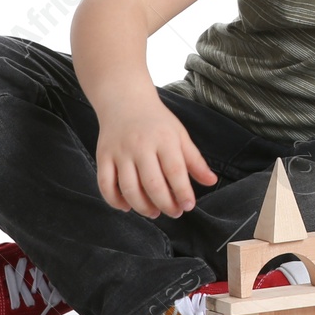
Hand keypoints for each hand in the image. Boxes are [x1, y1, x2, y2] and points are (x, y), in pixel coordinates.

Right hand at [95, 97, 217, 218]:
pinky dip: (114, 201)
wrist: (125, 101)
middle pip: (152, 184)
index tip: (189, 206)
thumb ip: (194, 160)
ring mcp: (120, 152)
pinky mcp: (103, 156)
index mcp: (164, 139)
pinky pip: (105, 185)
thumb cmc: (157, 122)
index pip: (175, 171)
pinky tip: (127, 207)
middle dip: (165, 204)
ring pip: (129, 188)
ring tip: (154, 212)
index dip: (183, 192)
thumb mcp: (180, 135)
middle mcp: (141, 146)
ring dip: (142, 207)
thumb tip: (211, 182)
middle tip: (174, 213)